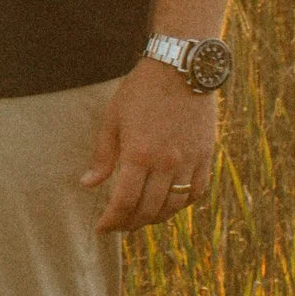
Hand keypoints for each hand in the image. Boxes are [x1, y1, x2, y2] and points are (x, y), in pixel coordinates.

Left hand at [83, 59, 217, 236]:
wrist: (181, 68)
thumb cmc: (141, 91)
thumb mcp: (113, 119)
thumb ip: (103, 156)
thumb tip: (88, 185)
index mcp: (139, 154)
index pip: (124, 202)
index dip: (111, 220)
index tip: (102, 228)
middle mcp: (166, 163)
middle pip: (148, 209)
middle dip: (130, 224)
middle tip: (119, 226)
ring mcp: (189, 161)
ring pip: (173, 206)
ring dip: (155, 218)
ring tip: (141, 219)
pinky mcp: (206, 156)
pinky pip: (196, 192)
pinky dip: (182, 204)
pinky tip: (169, 205)